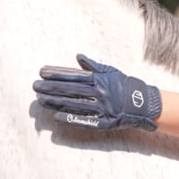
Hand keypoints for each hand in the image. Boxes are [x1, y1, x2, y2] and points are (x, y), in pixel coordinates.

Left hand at [33, 54, 161, 130]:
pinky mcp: (103, 121)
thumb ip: (93, 65)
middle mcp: (99, 93)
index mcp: (99, 79)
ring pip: (74, 104)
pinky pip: (84, 119)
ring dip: (56, 102)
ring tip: (40, 100)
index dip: (57, 74)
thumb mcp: (110, 71)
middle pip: (71, 90)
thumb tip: (78, 57)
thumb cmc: (123, 85)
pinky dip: (70, 117)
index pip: (74, 76)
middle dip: (51, 88)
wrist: (143, 103)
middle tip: (35, 86)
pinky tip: (56, 115)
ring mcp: (101, 108)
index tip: (42, 72)